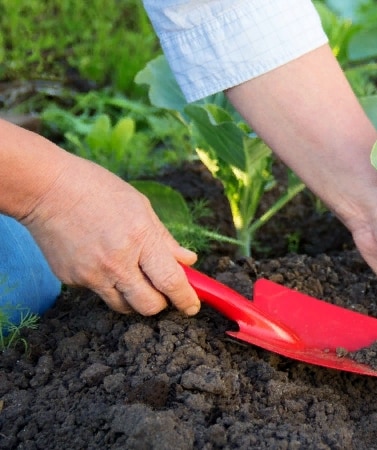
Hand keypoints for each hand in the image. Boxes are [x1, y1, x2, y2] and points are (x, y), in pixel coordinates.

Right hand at [20, 154, 199, 315]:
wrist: (46, 190)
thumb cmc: (97, 190)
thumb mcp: (141, 207)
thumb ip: (165, 239)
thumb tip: (188, 261)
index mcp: (141, 239)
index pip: (171, 281)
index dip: (186, 299)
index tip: (192, 306)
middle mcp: (117, 262)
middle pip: (149, 306)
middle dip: (161, 304)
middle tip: (162, 291)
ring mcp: (92, 274)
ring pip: (124, 306)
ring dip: (135, 298)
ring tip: (132, 275)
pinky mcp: (73, 280)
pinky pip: (99, 292)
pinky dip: (107, 284)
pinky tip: (101, 260)